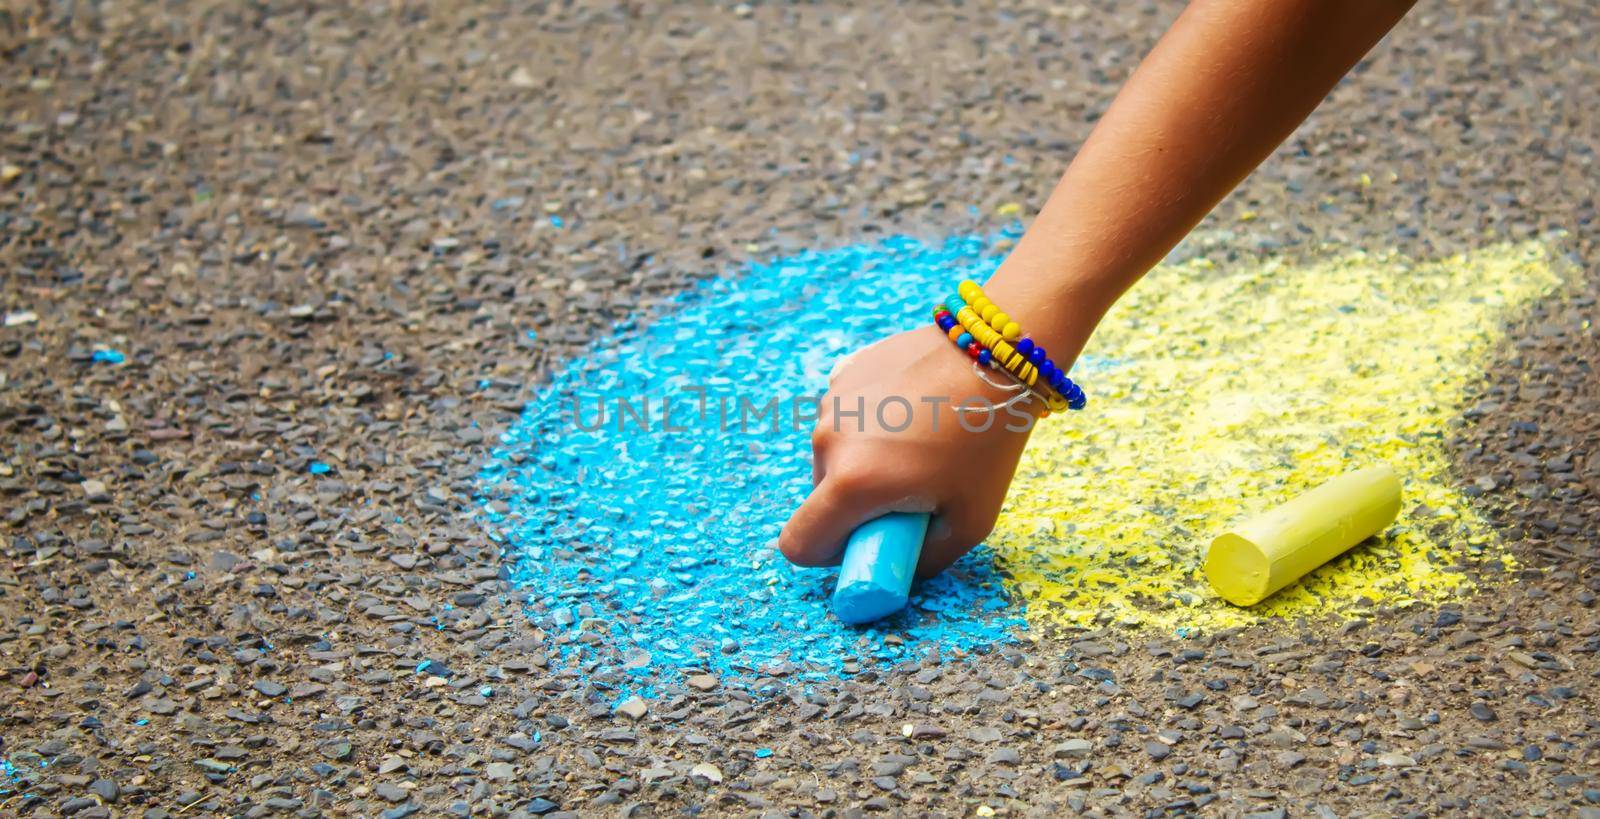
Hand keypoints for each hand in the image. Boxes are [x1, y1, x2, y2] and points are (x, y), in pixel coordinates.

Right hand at [778, 325, 1039, 577]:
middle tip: (909, 489)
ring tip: (917, 443)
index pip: (799, 544)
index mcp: (853, 484)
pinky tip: (910, 409)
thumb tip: (895, 568)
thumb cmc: (988, 444)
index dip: (827, 555)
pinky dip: (868, 424)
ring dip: (861, 461)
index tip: (864, 541)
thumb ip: (924, 560)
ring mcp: (832, 403)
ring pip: (831, 455)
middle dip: (854, 504)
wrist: (996, 355)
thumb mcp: (969, 522)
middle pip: (820, 497)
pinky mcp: (842, 373)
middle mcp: (828, 441)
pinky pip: (843, 418)